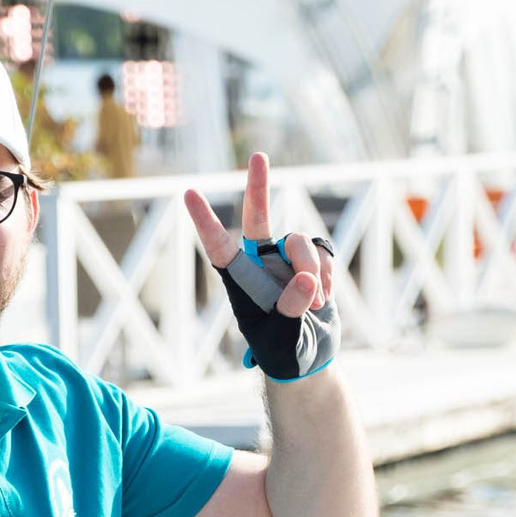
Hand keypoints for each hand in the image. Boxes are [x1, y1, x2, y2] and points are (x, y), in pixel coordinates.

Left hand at [185, 152, 338, 379]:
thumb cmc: (284, 354)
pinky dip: (327, 275)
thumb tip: (305, 278)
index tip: (188, 193)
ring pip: (301, 242)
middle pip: (257, 218)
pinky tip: (323, 299)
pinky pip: (323, 252)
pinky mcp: (311, 263)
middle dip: (258, 187)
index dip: (205, 220)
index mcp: (240, 282)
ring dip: (312, 270)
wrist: (310, 359)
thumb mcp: (284, 340)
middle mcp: (261, 264)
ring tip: (315, 304)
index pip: (220, 247)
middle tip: (258, 156)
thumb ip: (292, 310)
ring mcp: (287, 261)